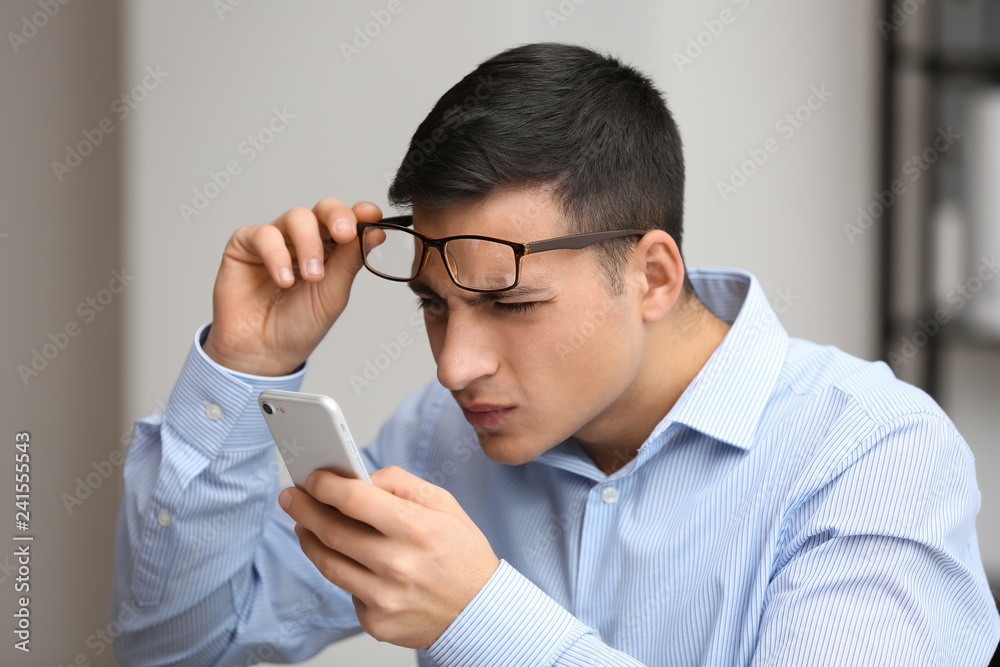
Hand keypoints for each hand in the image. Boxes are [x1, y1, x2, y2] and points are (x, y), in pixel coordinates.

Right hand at [202, 197, 381, 374]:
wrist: (264, 351)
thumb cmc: (300, 324)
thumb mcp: (334, 294)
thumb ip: (351, 261)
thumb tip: (376, 232)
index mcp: (332, 248)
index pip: (348, 220)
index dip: (360, 213)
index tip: (371, 215)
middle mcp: (305, 238)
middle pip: (324, 208)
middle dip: (337, 216)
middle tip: (344, 234)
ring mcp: (276, 239)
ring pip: (297, 217)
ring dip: (309, 244)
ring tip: (312, 276)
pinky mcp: (246, 244)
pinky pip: (264, 234)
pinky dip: (277, 255)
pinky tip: (284, 280)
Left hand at [277, 466, 500, 648]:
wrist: (479, 613)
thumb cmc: (462, 554)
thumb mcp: (445, 505)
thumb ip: (401, 483)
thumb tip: (358, 478)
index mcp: (419, 529)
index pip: (356, 500)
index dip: (326, 485)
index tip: (312, 478)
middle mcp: (399, 565)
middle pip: (332, 530)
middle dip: (304, 508)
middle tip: (291, 496)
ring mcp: (385, 597)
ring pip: (328, 562)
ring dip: (309, 538)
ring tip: (303, 524)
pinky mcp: (376, 622)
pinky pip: (346, 589)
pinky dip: (344, 570)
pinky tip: (348, 559)